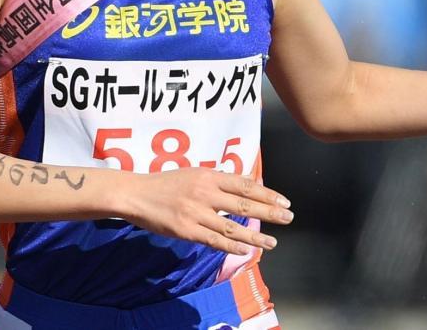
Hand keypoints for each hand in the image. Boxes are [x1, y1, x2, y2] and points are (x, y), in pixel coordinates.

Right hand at [119, 168, 292, 254]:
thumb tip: (246, 182)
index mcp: (209, 176)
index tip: (284, 201)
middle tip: (289, 218)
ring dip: (255, 236)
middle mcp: (206, 193)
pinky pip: (214, 241)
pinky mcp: (187, 231)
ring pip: (233, 227)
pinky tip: (246, 251)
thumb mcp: (194, 173)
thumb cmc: (167, 184)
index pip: (246, 185)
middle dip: (270, 212)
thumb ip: (218, 179)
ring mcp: (196, 213)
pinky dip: (232, 247)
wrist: (137, 194)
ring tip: (272, 242)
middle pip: (245, 204)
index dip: (267, 193)